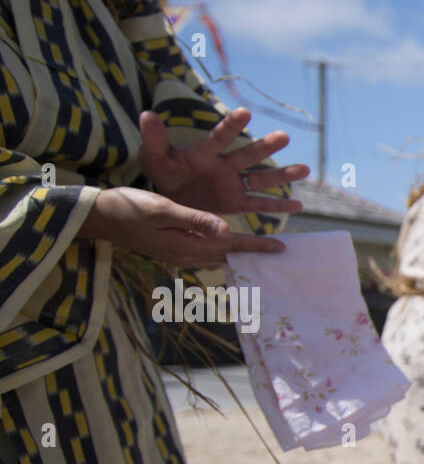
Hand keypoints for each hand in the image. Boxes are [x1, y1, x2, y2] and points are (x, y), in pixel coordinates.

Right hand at [81, 186, 287, 268]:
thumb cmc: (129, 207)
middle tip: (281, 252)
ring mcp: (180, 255)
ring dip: (240, 253)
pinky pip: (207, 253)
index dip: (256, 245)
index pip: (230, 245)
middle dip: (254, 253)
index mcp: (187, 245)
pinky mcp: (174, 250)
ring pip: (219, 256)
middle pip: (228, 255)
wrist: (101, 217)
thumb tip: (225, 229)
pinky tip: (231, 246)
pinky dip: (223, 249)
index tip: (281, 247)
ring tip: (264, 251)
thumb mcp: (163, 208)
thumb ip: (195, 219)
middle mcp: (187, 255)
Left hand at [137, 107, 307, 215]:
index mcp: (205, 153)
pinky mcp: (236, 203)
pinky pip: (259, 204)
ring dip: (282, 175)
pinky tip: (298, 205)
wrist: (170, 196)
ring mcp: (233, 184)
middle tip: (284, 136)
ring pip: (261, 179)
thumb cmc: (163, 172)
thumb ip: (154, 139)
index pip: (219, 137)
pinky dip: (278, 205)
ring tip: (305, 169)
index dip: (231, 126)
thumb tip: (147, 115)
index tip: (245, 112)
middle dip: (265, 147)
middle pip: (248, 156)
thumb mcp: (154, 157)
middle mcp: (224, 166)